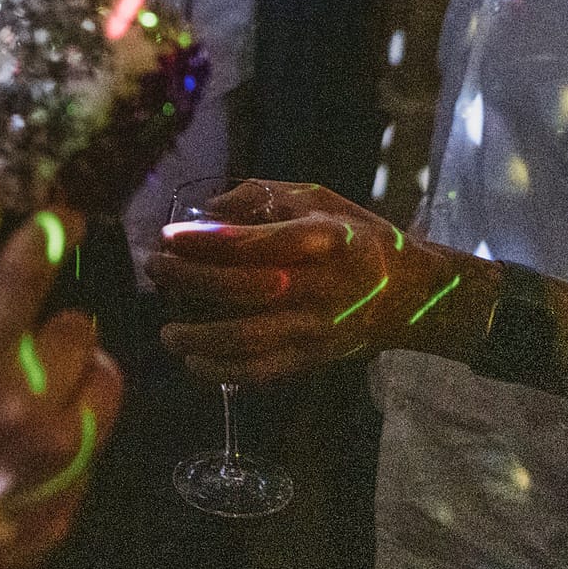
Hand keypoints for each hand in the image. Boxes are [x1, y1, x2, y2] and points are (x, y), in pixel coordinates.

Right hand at [0, 191, 120, 568]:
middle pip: (19, 273)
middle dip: (49, 232)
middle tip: (62, 219)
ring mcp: (23, 409)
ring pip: (77, 324)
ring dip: (72, 327)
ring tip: (51, 351)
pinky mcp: (70, 442)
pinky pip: (106, 373)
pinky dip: (97, 375)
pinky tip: (70, 392)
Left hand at [149, 180, 470, 383]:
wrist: (413, 293)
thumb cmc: (356, 236)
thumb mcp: (318, 199)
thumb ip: (261, 197)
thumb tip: (206, 210)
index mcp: (324, 238)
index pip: (255, 242)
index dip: (204, 240)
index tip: (168, 236)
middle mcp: (321, 284)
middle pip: (241, 288)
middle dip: (186, 279)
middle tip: (154, 268)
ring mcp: (318, 326)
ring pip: (247, 338)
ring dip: (197, 337)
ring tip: (166, 330)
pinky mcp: (316, 357)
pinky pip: (263, 371)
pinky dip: (222, 371)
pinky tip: (193, 362)